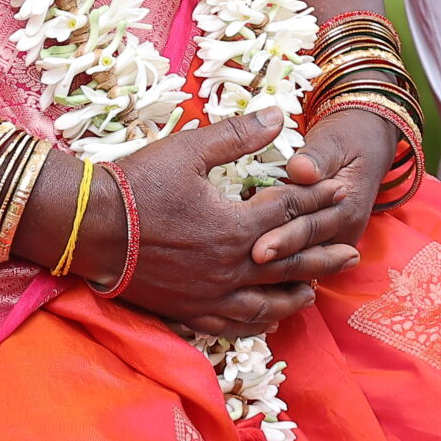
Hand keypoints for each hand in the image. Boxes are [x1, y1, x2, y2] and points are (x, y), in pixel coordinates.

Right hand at [101, 110, 361, 338]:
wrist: (88, 227)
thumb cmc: (136, 184)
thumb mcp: (188, 150)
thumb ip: (238, 136)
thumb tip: (280, 115)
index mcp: (233, 228)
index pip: (289, 212)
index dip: (317, 199)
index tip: (342, 191)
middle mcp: (228, 268)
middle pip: (289, 264)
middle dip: (323, 255)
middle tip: (352, 252)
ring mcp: (208, 295)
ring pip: (265, 304)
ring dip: (294, 296)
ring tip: (315, 292)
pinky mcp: (187, 311)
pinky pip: (231, 324)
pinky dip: (255, 322)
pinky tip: (265, 320)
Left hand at [247, 107, 393, 271]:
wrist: (368, 144)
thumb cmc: (345, 139)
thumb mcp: (334, 141)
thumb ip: (317, 156)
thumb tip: (301, 170)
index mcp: (346, 205)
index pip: (311, 227)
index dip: (284, 239)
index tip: (258, 248)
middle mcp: (343, 229)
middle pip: (305, 247)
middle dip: (277, 256)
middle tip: (249, 262)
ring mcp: (336, 238)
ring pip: (304, 259)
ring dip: (277, 268)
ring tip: (248, 275)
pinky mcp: (327, 240)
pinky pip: (304, 258)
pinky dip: (282, 268)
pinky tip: (255, 277)